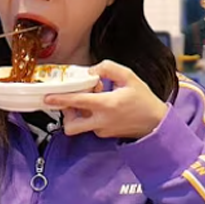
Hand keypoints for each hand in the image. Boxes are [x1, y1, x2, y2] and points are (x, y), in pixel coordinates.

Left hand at [43, 60, 168, 138]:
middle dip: (65, 114)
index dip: (60, 100)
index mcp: (106, 104)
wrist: (156, 123)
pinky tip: (100, 108)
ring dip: (78, 114)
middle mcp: (101, 121)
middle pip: (71, 125)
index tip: (48, 98)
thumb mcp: (129, 77)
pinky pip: (89, 126)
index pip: (77, 102)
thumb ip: (108, 68)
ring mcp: (101, 130)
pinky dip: (89, 117)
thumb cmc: (143, 99)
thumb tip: (90, 71)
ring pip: (79, 125)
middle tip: (70, 102)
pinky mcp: (103, 135)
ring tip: (91, 102)